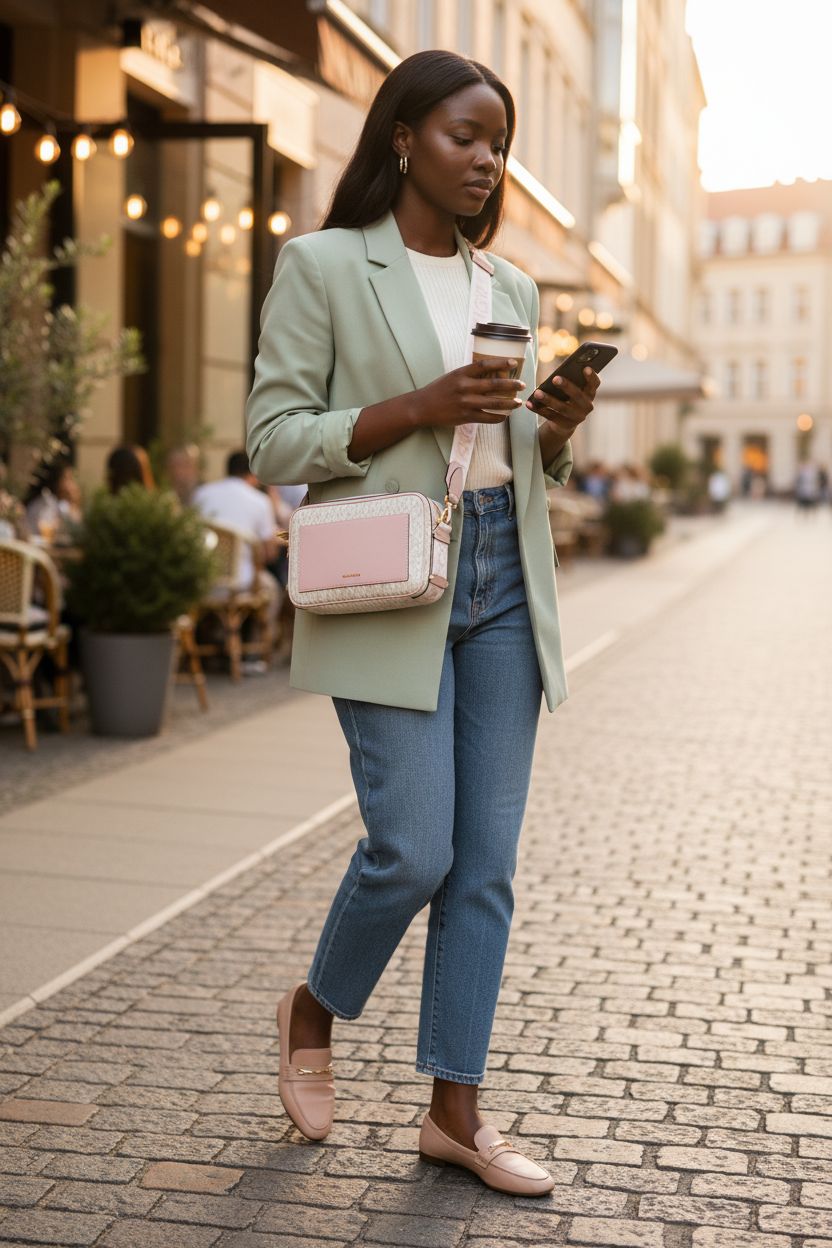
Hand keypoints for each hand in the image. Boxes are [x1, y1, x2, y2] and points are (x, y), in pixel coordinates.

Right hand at [411, 357, 525, 428]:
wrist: (422, 407)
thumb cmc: (439, 390)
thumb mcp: (453, 376)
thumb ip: (469, 374)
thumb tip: (490, 371)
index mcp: (461, 374)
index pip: (485, 365)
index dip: (501, 363)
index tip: (514, 363)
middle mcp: (465, 387)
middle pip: (494, 385)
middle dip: (511, 385)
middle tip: (522, 385)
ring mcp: (466, 403)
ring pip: (494, 403)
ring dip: (509, 403)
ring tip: (518, 403)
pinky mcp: (465, 417)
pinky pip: (487, 418)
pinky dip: (498, 418)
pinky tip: (505, 417)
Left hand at [527, 366, 599, 435]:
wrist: (565, 423)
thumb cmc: (567, 399)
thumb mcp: (571, 391)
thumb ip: (570, 382)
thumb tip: (556, 375)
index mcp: (590, 394)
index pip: (595, 384)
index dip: (592, 377)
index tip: (586, 368)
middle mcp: (587, 407)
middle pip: (578, 396)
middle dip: (566, 386)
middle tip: (555, 378)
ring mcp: (577, 418)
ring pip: (562, 408)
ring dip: (549, 399)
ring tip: (537, 392)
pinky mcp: (565, 425)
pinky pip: (550, 417)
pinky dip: (538, 409)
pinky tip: (529, 403)